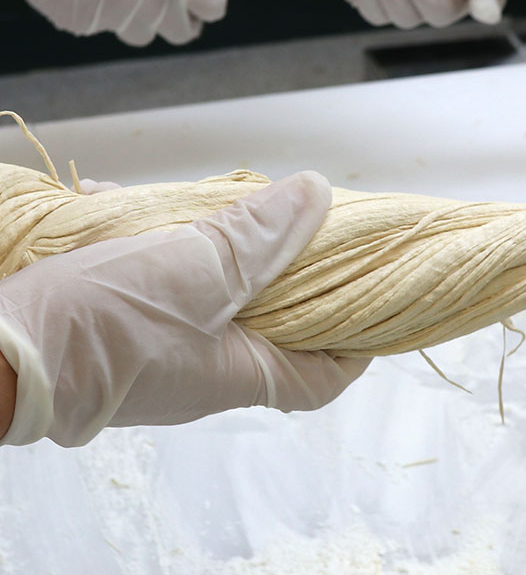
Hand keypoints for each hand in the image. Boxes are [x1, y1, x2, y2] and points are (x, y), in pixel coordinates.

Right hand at [0, 173, 368, 447]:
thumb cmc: (103, 329)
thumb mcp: (197, 270)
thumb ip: (259, 235)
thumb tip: (315, 197)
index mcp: (239, 371)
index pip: (321, 377)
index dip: (356, 346)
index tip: (374, 307)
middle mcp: (204, 371)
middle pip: (267, 321)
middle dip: (277, 266)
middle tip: (283, 220)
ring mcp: (158, 354)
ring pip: (204, 292)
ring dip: (202, 242)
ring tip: (190, 200)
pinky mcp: (115, 331)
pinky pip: (148, 282)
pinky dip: (144, 242)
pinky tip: (116, 203)